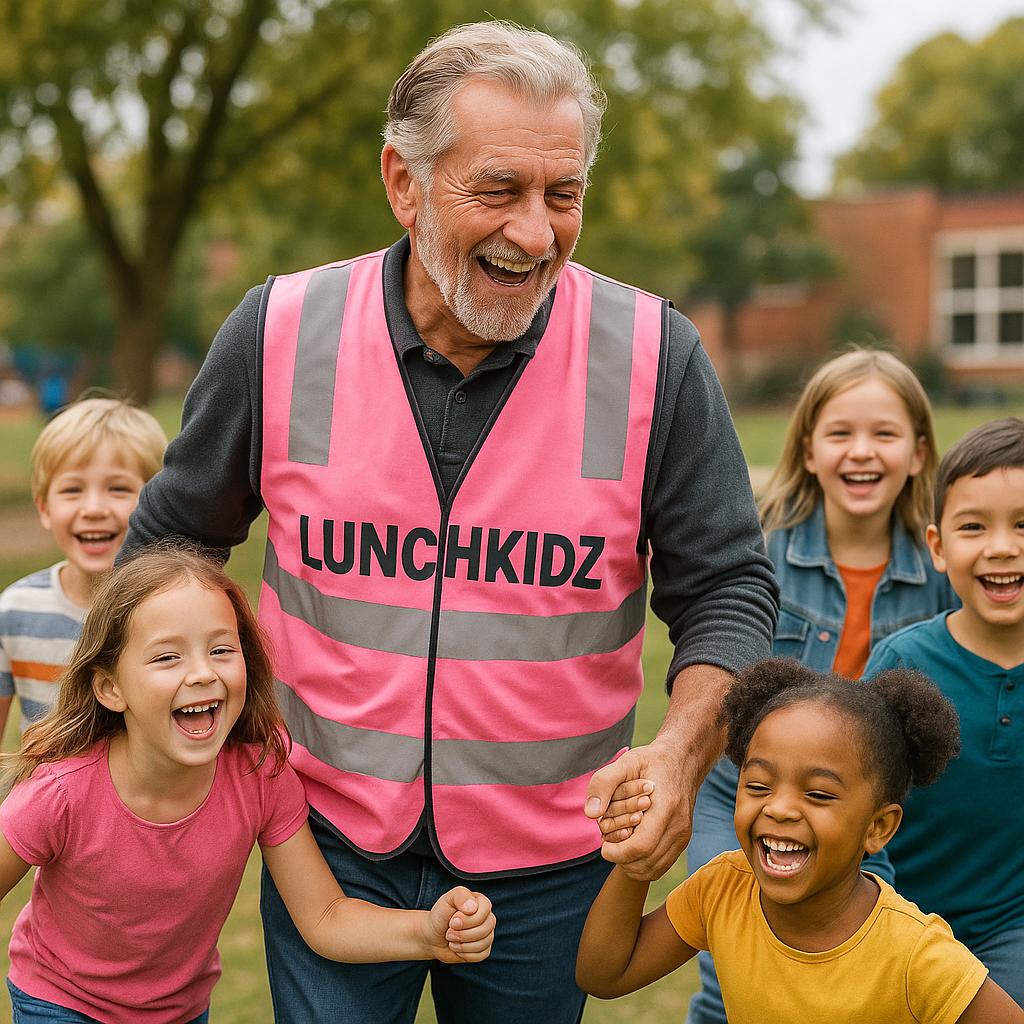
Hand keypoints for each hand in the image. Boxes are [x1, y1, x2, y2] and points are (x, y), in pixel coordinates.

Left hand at [424, 887, 494, 963]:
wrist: (432, 935)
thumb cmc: (440, 915)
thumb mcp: (447, 900)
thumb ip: (460, 896)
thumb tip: (473, 907)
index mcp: (481, 902)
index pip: (485, 910)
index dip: (468, 919)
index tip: (452, 921)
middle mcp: (487, 917)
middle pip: (485, 929)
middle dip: (463, 934)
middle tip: (449, 932)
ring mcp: (487, 934)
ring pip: (484, 943)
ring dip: (463, 944)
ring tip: (452, 939)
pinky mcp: (483, 949)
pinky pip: (481, 955)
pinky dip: (465, 954)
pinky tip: (458, 947)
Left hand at [585, 740, 695, 880]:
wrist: (683, 759)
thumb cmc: (652, 760)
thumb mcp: (626, 762)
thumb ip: (604, 783)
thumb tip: (591, 814)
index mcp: (665, 807)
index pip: (640, 847)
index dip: (617, 853)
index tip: (603, 846)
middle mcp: (678, 825)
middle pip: (646, 863)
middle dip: (621, 860)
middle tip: (608, 845)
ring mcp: (683, 834)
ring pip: (654, 869)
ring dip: (631, 865)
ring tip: (618, 847)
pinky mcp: (683, 839)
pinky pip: (662, 865)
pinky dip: (643, 864)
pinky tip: (630, 848)